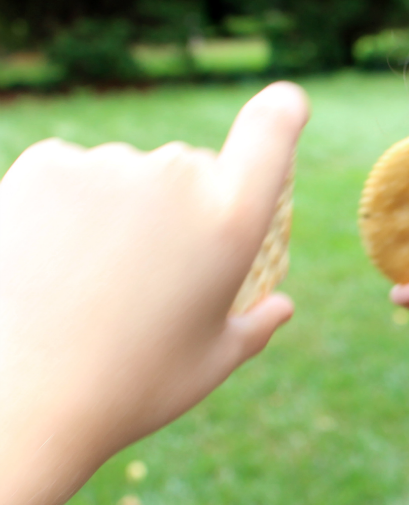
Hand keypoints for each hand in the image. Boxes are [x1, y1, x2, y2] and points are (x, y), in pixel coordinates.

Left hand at [0, 81, 308, 504]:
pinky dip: (68, 207)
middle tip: (149, 278)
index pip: (272, 133)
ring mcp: (109, 166)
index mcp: (231, 224)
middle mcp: (177, 179)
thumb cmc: (133, 387)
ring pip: (126, 175)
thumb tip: (282, 307)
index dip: (282, 114)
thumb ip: (255, 326)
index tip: (285, 105)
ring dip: (120, 210)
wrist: (26, 399)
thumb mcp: (210, 363)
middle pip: (190, 170)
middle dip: (180, 209)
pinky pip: (72, 174)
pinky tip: (55, 261)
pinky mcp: (47, 164)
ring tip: (94, 283)